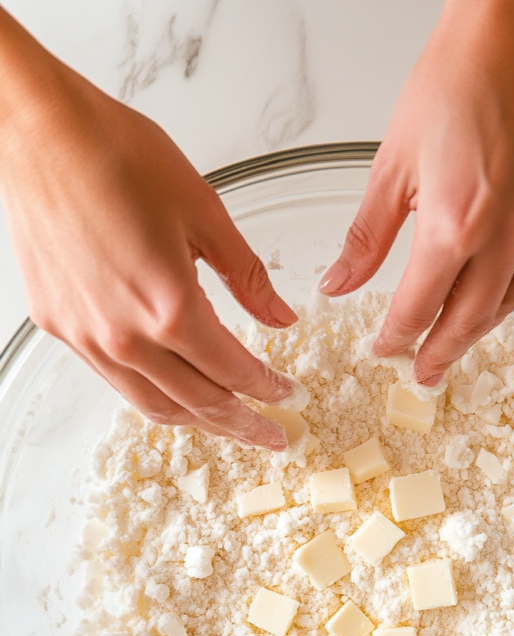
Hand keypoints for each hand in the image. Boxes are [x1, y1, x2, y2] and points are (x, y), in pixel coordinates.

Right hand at [0, 10, 295, 448]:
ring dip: (198, 421)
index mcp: (169, 308)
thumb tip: (280, 318)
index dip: (266, 390)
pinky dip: (154, 394)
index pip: (232, 372)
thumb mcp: (205, 212)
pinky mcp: (60, 327)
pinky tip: (174, 388)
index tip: (287, 397)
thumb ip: (248, 277)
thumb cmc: (116, 156)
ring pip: (154, 405)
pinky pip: (116, 379)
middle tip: (271, 437)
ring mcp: (88, 338)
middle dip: (242, 425)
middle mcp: (125, 336)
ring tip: (228, 424)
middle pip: (197, 403)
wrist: (39, 132)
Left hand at [319, 0, 513, 386]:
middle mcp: (513, 233)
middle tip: (425, 373)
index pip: (419, 309)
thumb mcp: (392, 165)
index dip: (398, 337)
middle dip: (441, 352)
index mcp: (456, 224)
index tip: (386, 350)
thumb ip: (366, 238)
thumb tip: (338, 286)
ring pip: (513, 301)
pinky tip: (499, 283)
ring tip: (456, 334)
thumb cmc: (453, 83)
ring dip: (479, 323)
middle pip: (469, 321)